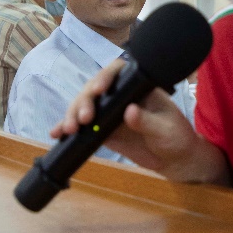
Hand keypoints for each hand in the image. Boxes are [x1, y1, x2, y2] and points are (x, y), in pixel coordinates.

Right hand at [51, 59, 201, 175]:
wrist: (174, 159)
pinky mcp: (103, 130)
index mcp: (138, 87)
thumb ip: (147, 121)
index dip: (105, 77)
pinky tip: (57, 133)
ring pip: (84, 107)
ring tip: (68, 129)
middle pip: (95, 90)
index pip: (118, 73)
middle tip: (83, 118)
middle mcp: (120, 95)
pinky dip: (68, 128)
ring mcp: (109, 113)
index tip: (99, 90)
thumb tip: (129, 111)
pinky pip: (82, 128)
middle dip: (85, 101)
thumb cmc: (176, 137)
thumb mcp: (165, 129)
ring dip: (72, 115)